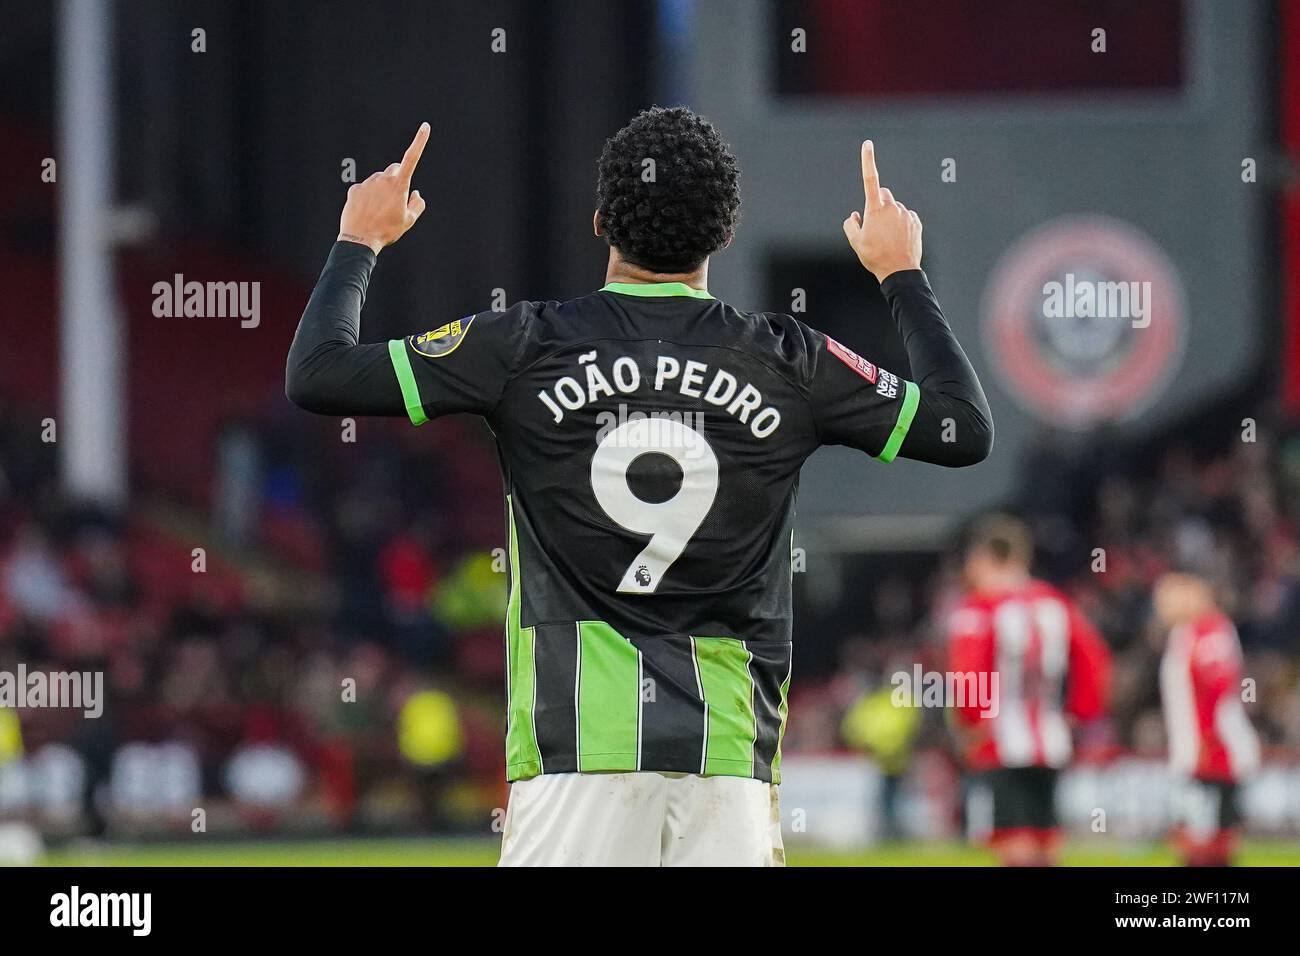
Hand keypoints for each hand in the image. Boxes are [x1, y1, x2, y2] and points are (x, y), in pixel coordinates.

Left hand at [338, 122, 429, 254]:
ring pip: (378, 181)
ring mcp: (367, 183)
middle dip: (397, 179)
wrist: (360, 240)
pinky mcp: (354, 189)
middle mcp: (383, 179)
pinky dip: (367, 197)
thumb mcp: (408, 221)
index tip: (425, 126)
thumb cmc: (387, 230)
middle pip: (394, 171)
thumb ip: (417, 204)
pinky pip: (364, 189)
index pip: (412, 158)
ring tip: (378, 212)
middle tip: (395, 200)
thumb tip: (415, 193)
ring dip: (381, 191)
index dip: (419, 142)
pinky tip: (366, 212)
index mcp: (399, 185)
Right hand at [841, 140, 921, 281]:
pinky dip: (901, 224)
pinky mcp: (915, 221)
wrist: (899, 272)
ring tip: (888, 238)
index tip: (867, 144)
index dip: (868, 161)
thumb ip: (850, 225)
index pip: (870, 180)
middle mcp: (892, 207)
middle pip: (884, 195)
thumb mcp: (856, 243)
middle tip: (874, 225)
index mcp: (875, 210)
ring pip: (895, 208)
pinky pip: (906, 217)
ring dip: (890, 217)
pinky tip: (898, 240)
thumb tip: (855, 216)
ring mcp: (906, 214)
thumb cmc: (875, 257)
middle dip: (878, 203)